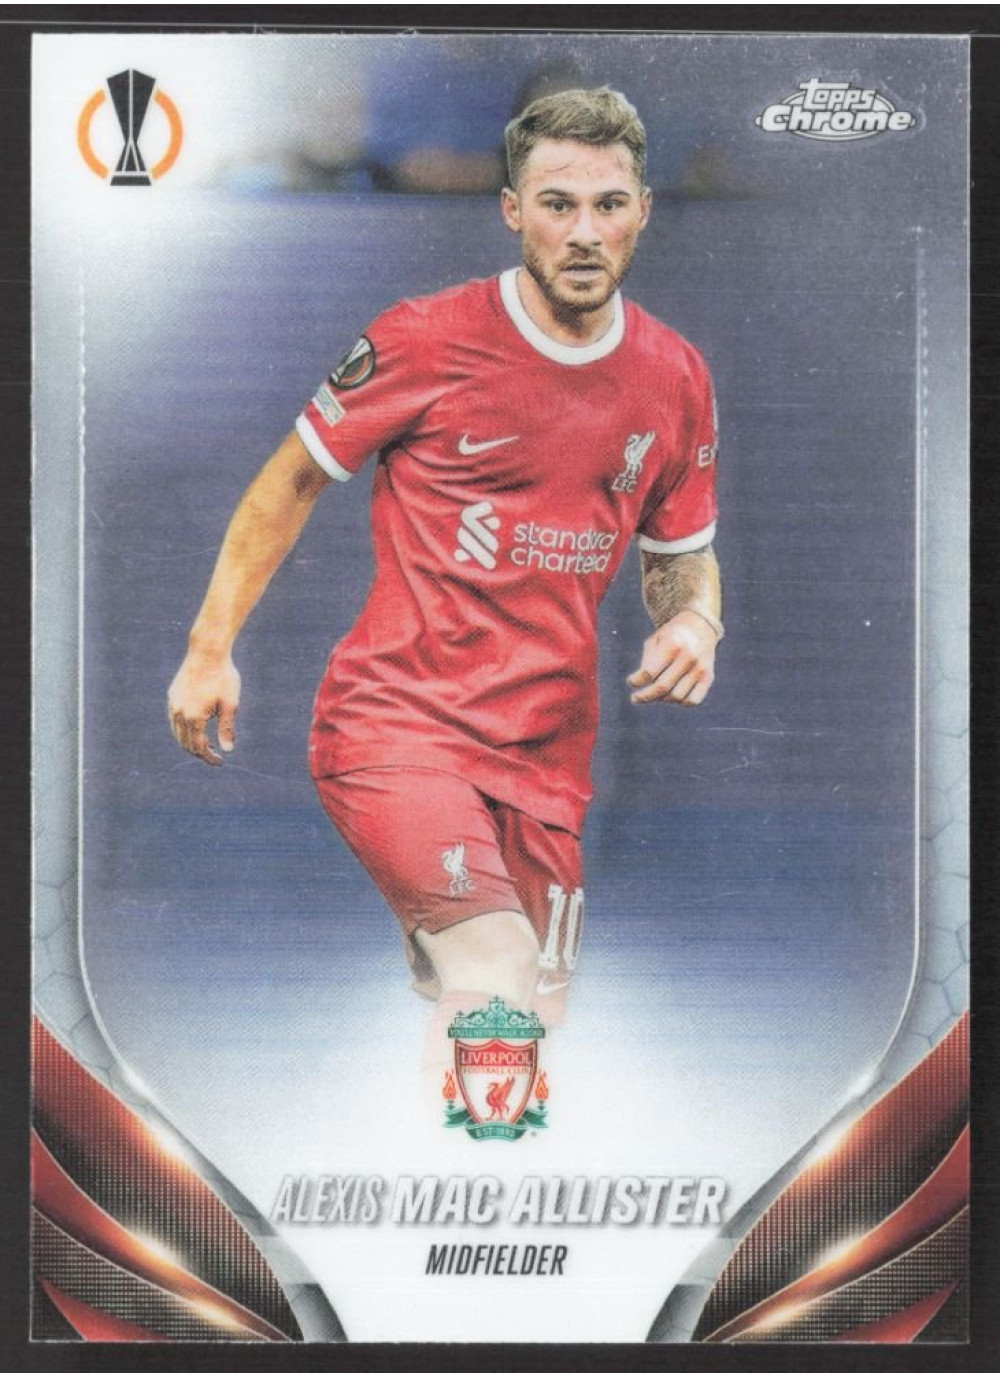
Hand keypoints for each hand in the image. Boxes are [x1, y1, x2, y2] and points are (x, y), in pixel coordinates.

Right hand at [168, 649, 240, 764]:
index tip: (221, 761)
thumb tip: (228, 750)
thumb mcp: (230, 704)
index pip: (198, 747)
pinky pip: (174, 719)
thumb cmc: (223, 677)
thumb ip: (227, 728)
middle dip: (199, 752)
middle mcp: (179, 713)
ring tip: (206, 743)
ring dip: (190, 741)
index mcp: (194, 718)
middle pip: (185, 743)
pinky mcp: (172, 695)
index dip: (209, 757)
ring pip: (177, 732)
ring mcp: (173, 704)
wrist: (207, 651)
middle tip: (215, 754)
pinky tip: (196, 726)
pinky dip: (184, 728)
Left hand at [627, 609, 717, 706]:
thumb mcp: (655, 640)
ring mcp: (700, 668)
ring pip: (676, 697)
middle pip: (662, 687)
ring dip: (662, 698)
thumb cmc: (672, 635)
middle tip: (635, 698)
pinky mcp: (709, 677)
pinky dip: (680, 701)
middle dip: (645, 696)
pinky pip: (692, 700)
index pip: (649, 672)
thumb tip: (643, 684)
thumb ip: (647, 660)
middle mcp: (688, 657)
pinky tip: (672, 694)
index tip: (630, 682)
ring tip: (655, 692)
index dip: (636, 681)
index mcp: (672, 645)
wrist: (700, 626)